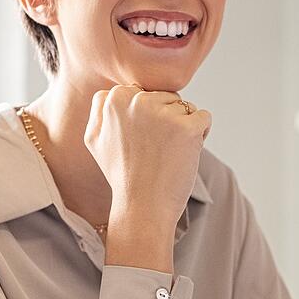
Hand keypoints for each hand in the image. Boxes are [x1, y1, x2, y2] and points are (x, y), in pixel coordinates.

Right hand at [84, 83, 211, 232]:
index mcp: (114, 98)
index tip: (141, 141)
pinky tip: (185, 153)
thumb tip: (110, 93)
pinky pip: (204, 117)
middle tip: (154, 150)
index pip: (143, 92)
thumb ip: (100, 109)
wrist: (142, 207)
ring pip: (184, 107)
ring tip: (167, 154)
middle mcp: (137, 100)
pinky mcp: (187, 127)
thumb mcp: (94, 140)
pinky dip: (201, 134)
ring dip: (182, 127)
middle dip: (166, 120)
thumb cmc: (121, 176)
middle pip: (165, 97)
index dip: (147, 118)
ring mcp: (163, 113)